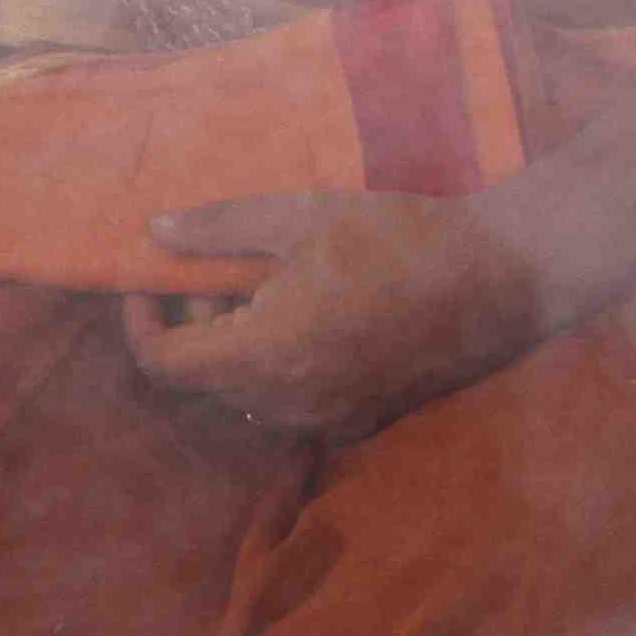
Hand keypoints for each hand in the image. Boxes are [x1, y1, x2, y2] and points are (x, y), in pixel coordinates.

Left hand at [118, 190, 554, 447]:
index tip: (143, 285)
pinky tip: (305, 315)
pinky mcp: (357, 420)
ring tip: (263, 287)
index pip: (164, 363)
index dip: (139, 324)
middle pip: (200, 379)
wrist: (496, 277)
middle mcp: (289, 401)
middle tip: (217, 271)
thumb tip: (154, 233)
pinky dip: (273, 366)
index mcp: (267, 352)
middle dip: (191, 326)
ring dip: (231, 347)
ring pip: (242, 395)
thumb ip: (218, 228)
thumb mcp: (298, 215)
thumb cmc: (394, 236)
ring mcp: (326, 418)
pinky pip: (287, 403)